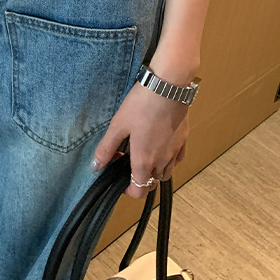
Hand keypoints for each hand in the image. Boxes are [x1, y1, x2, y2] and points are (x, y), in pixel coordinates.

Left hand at [91, 82, 190, 197]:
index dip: (129, 191)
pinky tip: (161, 145)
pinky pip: (177, 159)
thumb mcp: (117, 125)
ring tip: (145, 152)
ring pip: (166, 172)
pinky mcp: (184, 140)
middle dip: (140, 178)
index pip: (139, 191)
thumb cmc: (140, 105)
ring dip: (155, 170)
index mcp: (144, 161)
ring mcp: (175, 151)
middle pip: (152, 183)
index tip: (121, 179)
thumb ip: (106, 148)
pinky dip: (169, 159)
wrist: (167, 87)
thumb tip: (95, 167)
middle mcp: (162, 161)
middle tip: (130, 161)